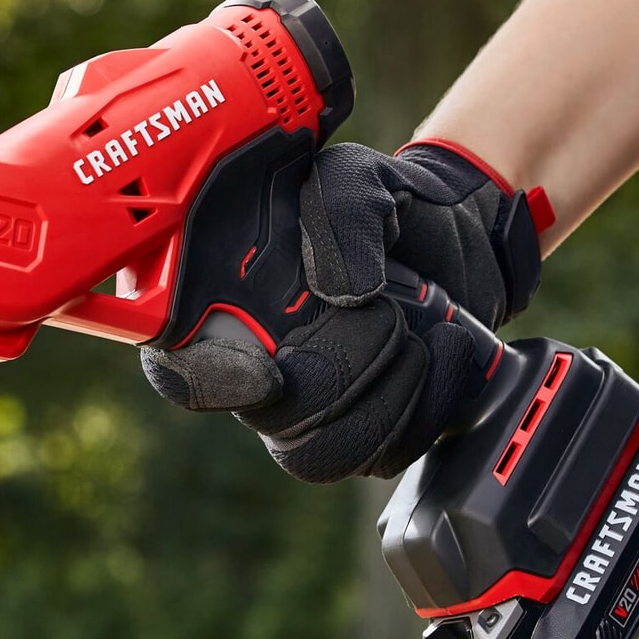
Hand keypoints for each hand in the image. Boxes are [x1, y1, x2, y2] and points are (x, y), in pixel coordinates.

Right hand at [140, 141, 545, 482]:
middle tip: (390, 318)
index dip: (209, 380)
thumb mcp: (357, 181)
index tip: (268, 372)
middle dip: (343, 370)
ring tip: (424, 339)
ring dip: (386, 402)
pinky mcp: (365, 431)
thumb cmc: (384, 204)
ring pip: (322, 454)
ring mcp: (309, 408)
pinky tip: (448, 351)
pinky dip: (427, 408)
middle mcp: (256, 364)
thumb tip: (343, 293)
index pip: (182, 366)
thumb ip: (340, 216)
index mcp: (224, 303)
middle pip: (270, 420)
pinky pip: (380, 458)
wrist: (457, 231)